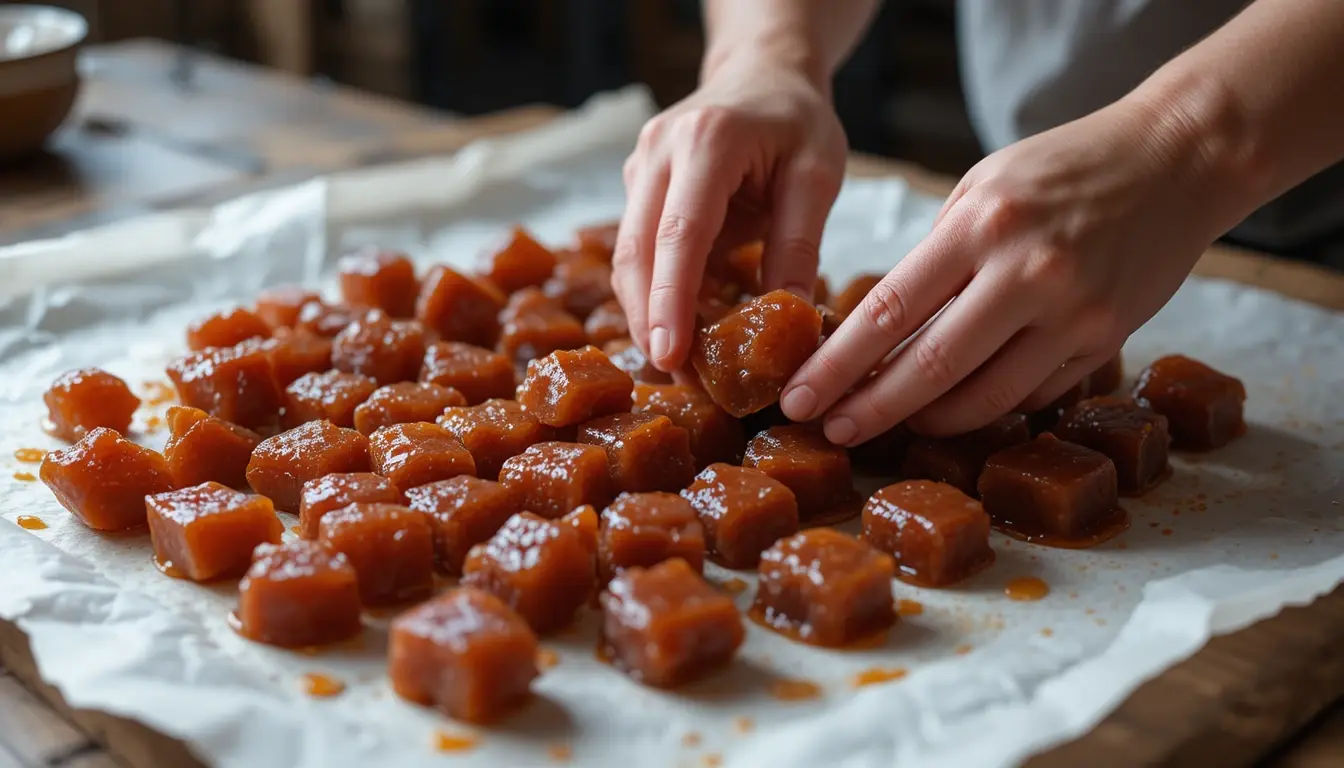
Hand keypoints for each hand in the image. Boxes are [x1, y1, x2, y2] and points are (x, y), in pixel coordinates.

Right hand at [612, 52, 847, 372]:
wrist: (762, 73)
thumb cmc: (796, 121)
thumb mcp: (816, 177)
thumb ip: (798, 246)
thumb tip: (791, 321)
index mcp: (707, 141)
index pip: (680, 233)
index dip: (670, 300)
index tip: (669, 354)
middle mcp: (658, 152)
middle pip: (637, 250)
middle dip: (649, 319)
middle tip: (676, 377)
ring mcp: (639, 168)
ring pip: (628, 256)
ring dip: (647, 312)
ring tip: (679, 365)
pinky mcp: (637, 187)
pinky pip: (638, 249)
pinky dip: (654, 292)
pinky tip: (678, 328)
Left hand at [780, 94, 1231, 443]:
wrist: (1177, 158)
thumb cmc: (1064, 168)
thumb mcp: (983, 186)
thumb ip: (938, 254)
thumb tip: (884, 327)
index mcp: (981, 225)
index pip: (889, 311)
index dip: (838, 365)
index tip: (801, 396)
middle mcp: (1026, 272)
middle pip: (930, 368)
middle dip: (871, 409)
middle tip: (831, 430)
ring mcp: (1073, 314)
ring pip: (984, 397)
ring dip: (928, 420)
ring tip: (889, 425)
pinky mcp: (1106, 341)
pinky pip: (1033, 394)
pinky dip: (990, 406)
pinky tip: (959, 407)